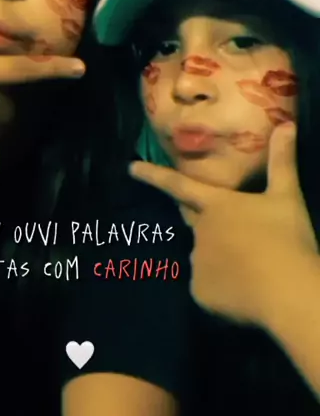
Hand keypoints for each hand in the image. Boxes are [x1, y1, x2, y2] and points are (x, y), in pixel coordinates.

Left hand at [129, 123, 317, 327]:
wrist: (287, 293)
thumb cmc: (285, 239)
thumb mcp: (287, 196)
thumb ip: (282, 161)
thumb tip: (286, 125)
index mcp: (216, 205)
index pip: (178, 185)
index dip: (153, 175)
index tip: (130, 167)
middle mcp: (199, 231)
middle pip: (195, 222)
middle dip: (202, 222)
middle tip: (231, 232)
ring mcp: (196, 262)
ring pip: (204, 257)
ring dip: (219, 259)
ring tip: (252, 268)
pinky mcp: (200, 292)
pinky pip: (207, 288)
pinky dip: (221, 290)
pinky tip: (244, 292)